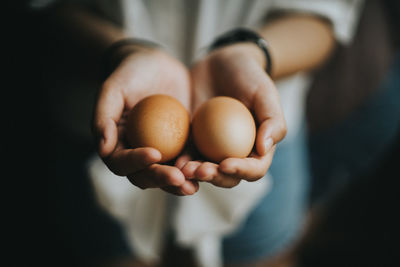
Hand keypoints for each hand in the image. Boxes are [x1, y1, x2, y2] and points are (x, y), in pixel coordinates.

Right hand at [93, 46, 197, 194]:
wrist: (156, 64)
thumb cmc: (131, 73)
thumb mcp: (114, 88)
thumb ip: (104, 117)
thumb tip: (103, 149)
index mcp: (116, 145)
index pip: (121, 162)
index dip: (136, 162)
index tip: (154, 153)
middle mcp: (136, 153)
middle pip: (144, 175)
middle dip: (160, 178)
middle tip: (177, 177)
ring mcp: (160, 151)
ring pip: (166, 174)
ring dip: (179, 183)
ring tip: (193, 184)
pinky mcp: (180, 146)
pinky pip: (187, 161)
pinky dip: (195, 168)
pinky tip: (208, 169)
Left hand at [177, 43, 286, 187]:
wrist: (222, 63)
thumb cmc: (249, 76)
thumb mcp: (265, 92)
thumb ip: (272, 120)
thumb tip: (265, 149)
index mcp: (258, 149)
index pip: (254, 169)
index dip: (242, 171)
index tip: (226, 164)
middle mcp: (236, 154)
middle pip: (228, 176)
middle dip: (214, 178)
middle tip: (200, 170)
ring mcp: (213, 149)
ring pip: (205, 170)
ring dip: (194, 174)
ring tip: (183, 169)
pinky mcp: (194, 141)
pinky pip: (187, 154)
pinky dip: (180, 160)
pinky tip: (173, 159)